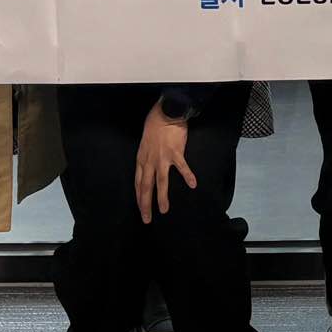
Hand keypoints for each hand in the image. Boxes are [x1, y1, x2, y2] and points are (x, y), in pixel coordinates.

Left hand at [134, 105, 197, 223]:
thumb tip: (149, 166)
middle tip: (146, 218)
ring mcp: (162, 158)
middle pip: (145, 186)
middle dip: (145, 204)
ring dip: (161, 197)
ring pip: (160, 182)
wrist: (165, 112)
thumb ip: (147, 156)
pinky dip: (187, 176)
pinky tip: (192, 184)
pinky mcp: (175, 153)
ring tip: (163, 210)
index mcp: (142, 159)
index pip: (138, 182)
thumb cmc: (154, 124)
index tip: (141, 208)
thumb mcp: (144, 143)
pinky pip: (182, 167)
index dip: (139, 197)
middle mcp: (150, 161)